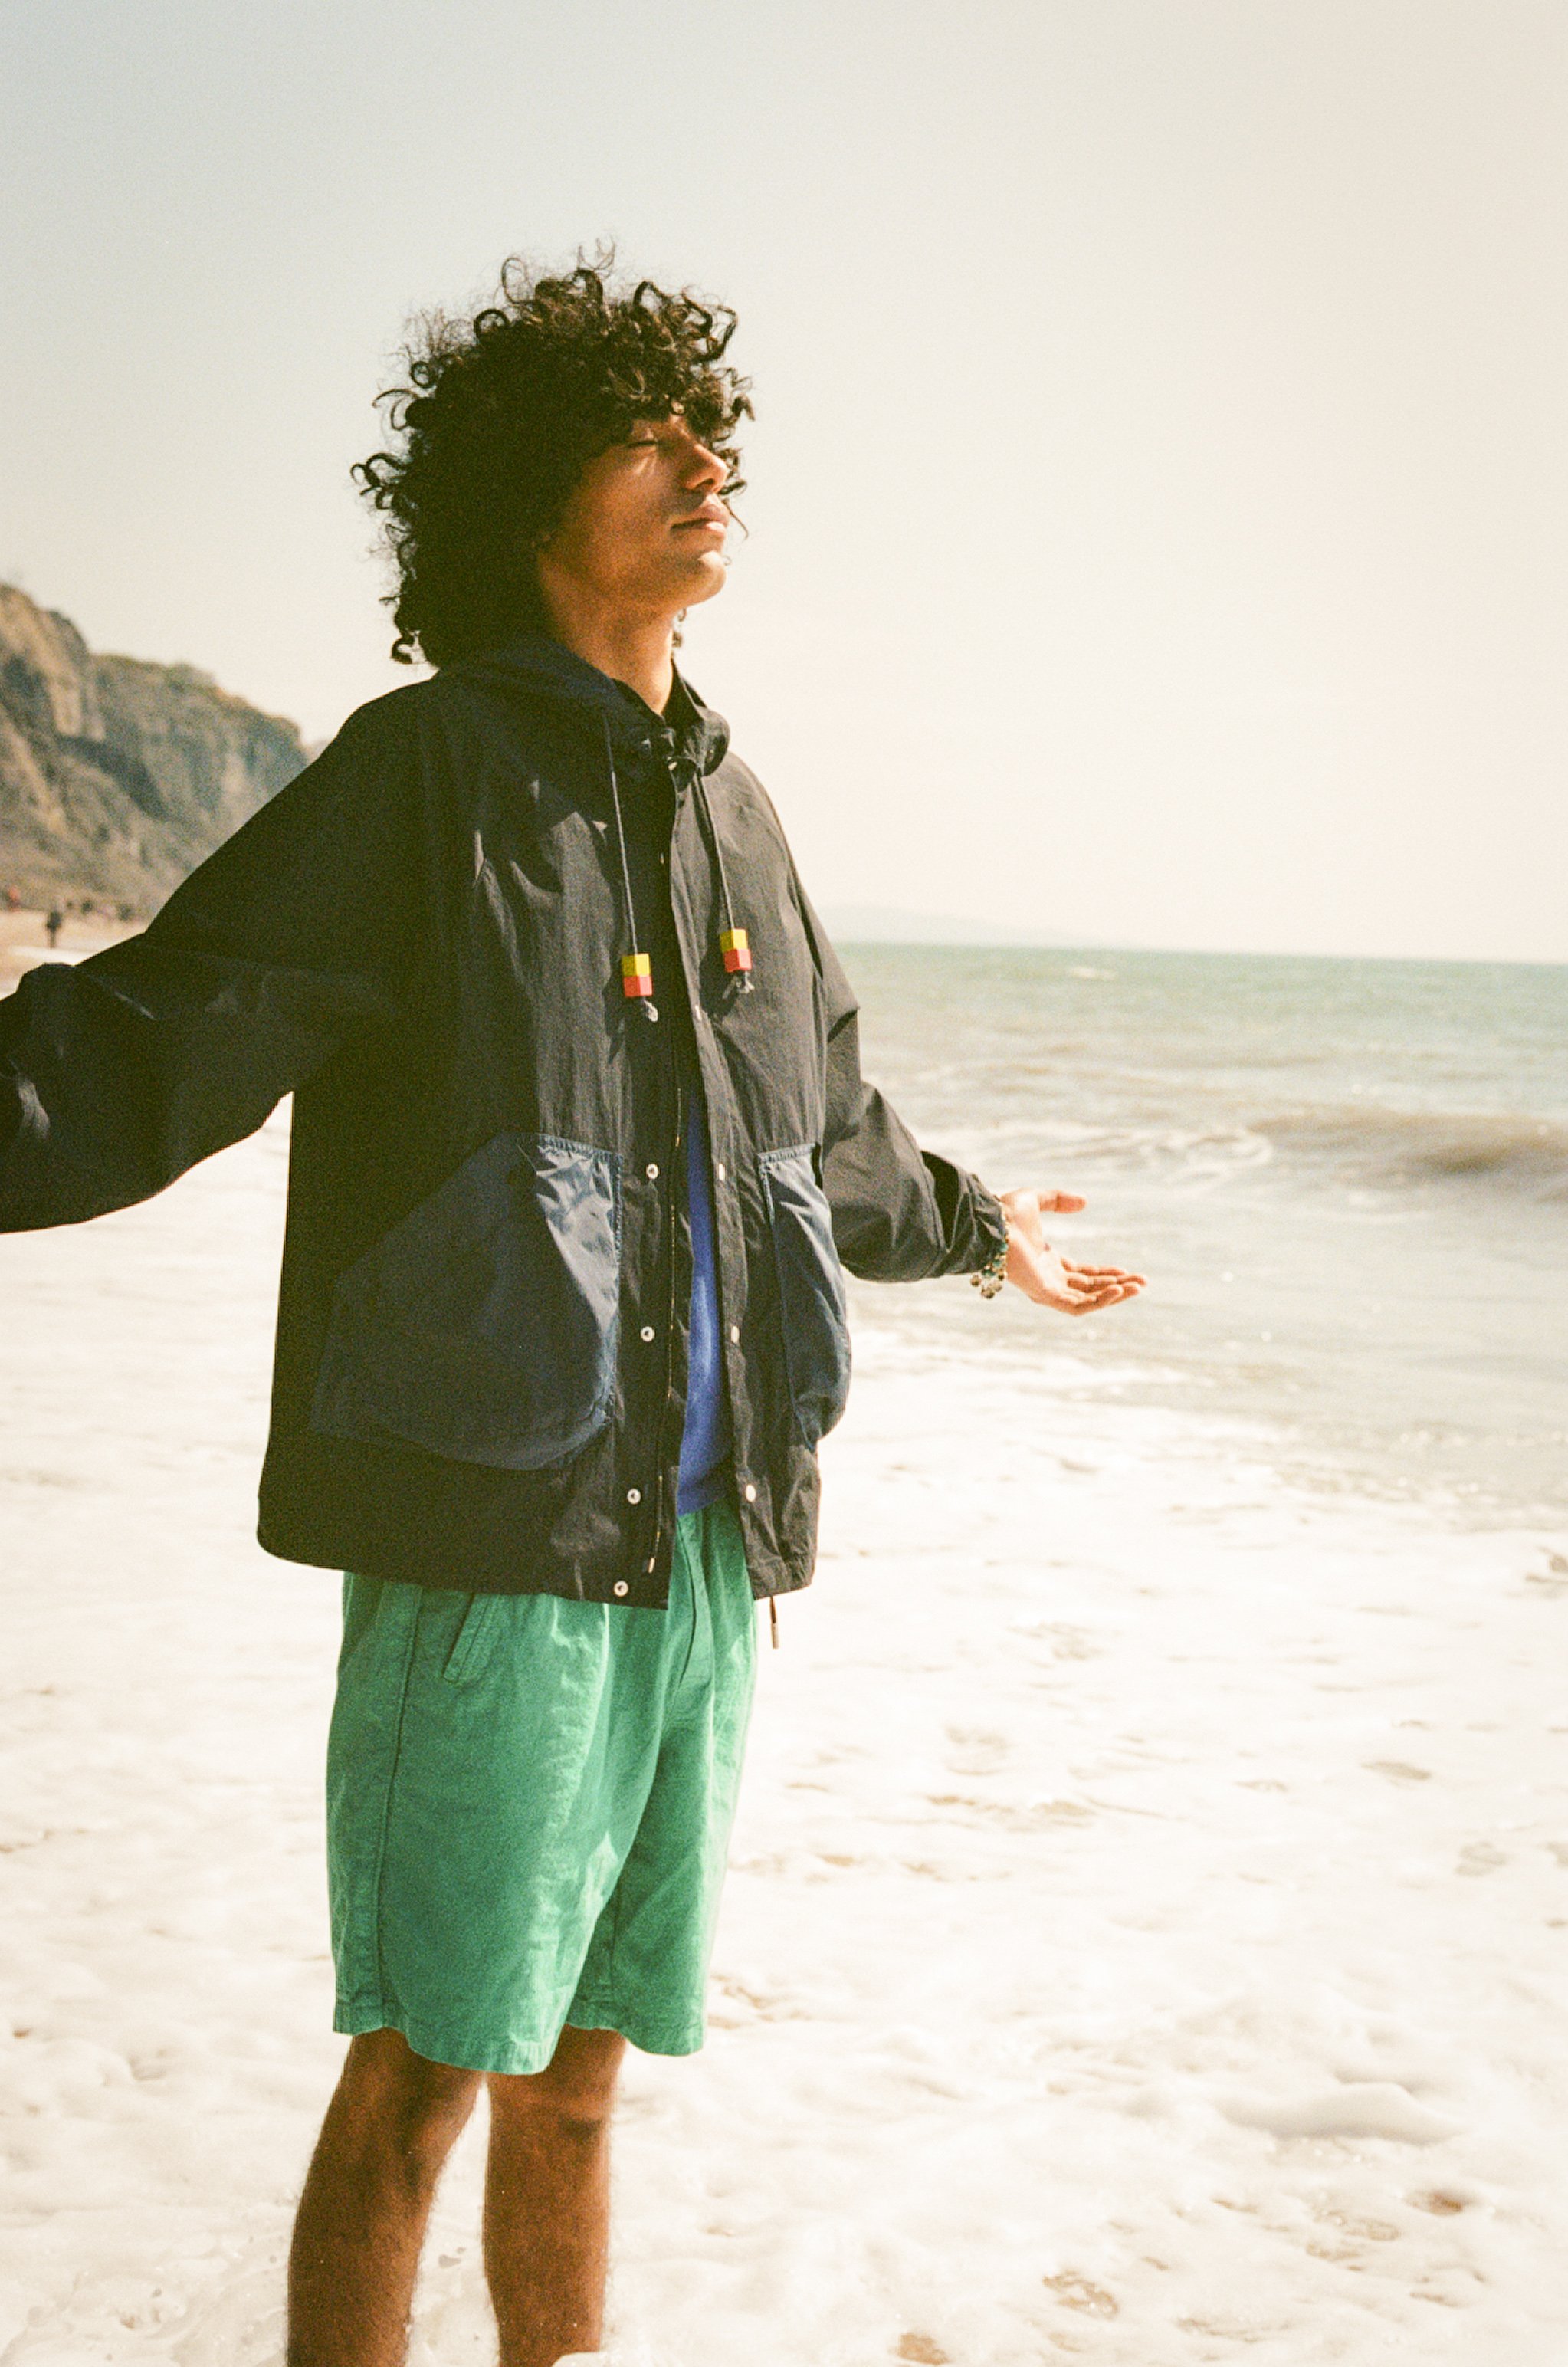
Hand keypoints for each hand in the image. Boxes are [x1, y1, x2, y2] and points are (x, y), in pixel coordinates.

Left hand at [996, 1187, 1146, 1315]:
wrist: (991, 1225)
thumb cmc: (1006, 1214)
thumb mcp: (1036, 1200)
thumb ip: (1058, 1200)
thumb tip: (1084, 1203)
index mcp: (1047, 1262)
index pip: (1083, 1274)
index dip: (1106, 1274)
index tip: (1128, 1273)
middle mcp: (1048, 1278)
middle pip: (1089, 1288)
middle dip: (1117, 1286)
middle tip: (1142, 1282)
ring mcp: (1046, 1289)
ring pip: (1087, 1300)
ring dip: (1113, 1295)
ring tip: (1138, 1287)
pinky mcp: (1045, 1295)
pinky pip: (1076, 1306)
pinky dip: (1098, 1301)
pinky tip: (1117, 1290)